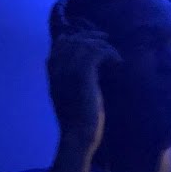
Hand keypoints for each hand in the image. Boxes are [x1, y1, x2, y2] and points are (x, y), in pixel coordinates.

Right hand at [47, 25, 122, 151]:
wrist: (77, 135)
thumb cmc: (76, 122)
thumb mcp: (70, 98)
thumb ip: (71, 81)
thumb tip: (85, 71)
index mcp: (53, 75)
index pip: (59, 46)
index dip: (75, 38)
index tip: (88, 39)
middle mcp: (58, 69)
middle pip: (72, 40)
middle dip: (89, 36)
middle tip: (105, 38)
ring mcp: (69, 70)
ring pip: (85, 44)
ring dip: (102, 45)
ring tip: (113, 53)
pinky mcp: (83, 74)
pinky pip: (97, 52)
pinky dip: (110, 53)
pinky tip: (118, 61)